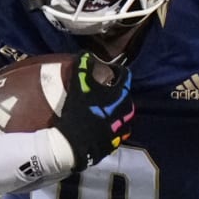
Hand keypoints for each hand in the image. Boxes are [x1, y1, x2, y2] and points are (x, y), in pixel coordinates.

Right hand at [54, 54, 134, 170]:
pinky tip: (103, 127)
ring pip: (125, 117)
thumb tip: (86, 54)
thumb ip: (83, 67)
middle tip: (106, 91)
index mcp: (119, 97)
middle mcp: (125, 113)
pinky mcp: (114, 143)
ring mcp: (121, 129)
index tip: (110, 71)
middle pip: (126, 98)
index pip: (125, 77)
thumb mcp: (78, 86)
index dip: (118, 71)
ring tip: (106, 110)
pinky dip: (113, 128)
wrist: (73, 143)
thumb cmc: (78, 112)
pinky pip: (118, 132)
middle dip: (118, 93)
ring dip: (118, 112)